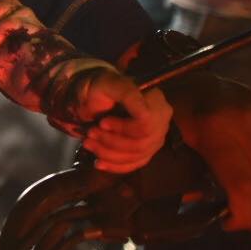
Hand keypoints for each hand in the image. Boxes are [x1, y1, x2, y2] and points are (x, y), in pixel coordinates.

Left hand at [50, 64, 173, 173]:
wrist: (95, 97)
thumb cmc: (102, 87)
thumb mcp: (110, 84)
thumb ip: (128, 93)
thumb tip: (145, 114)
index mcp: (156, 101)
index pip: (147, 124)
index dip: (123, 127)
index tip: (102, 123)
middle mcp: (162, 121)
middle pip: (141, 143)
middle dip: (111, 142)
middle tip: (89, 134)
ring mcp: (156, 138)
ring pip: (136, 156)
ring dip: (108, 153)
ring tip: (88, 144)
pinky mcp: (147, 151)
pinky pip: (135, 164)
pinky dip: (115, 166)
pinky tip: (99, 163)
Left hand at [161, 72, 250, 232]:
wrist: (191, 74)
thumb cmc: (171, 109)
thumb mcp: (164, 139)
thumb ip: (179, 174)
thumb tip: (200, 206)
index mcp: (214, 127)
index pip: (242, 184)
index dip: (243, 214)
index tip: (229, 224)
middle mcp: (246, 119)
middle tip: (249, 226)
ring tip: (244, 198)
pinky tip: (248, 169)